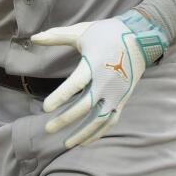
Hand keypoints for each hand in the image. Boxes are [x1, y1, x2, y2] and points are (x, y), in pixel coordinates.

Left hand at [31, 11, 169, 148]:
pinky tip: (84, 142)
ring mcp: (117, 94)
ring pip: (99, 119)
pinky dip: (98, 133)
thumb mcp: (81, 31)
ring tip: (65, 144)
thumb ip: (56, 36)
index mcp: (95, 65)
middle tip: (47, 128)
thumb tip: (33, 38)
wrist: (141, 37)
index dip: (61, 97)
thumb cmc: (107, 33)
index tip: (45, 108)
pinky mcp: (123, 100)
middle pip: (85, 106)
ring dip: (82, 133)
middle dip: (65, 119)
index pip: (76, 84)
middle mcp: (107, 82)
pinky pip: (111, 121)